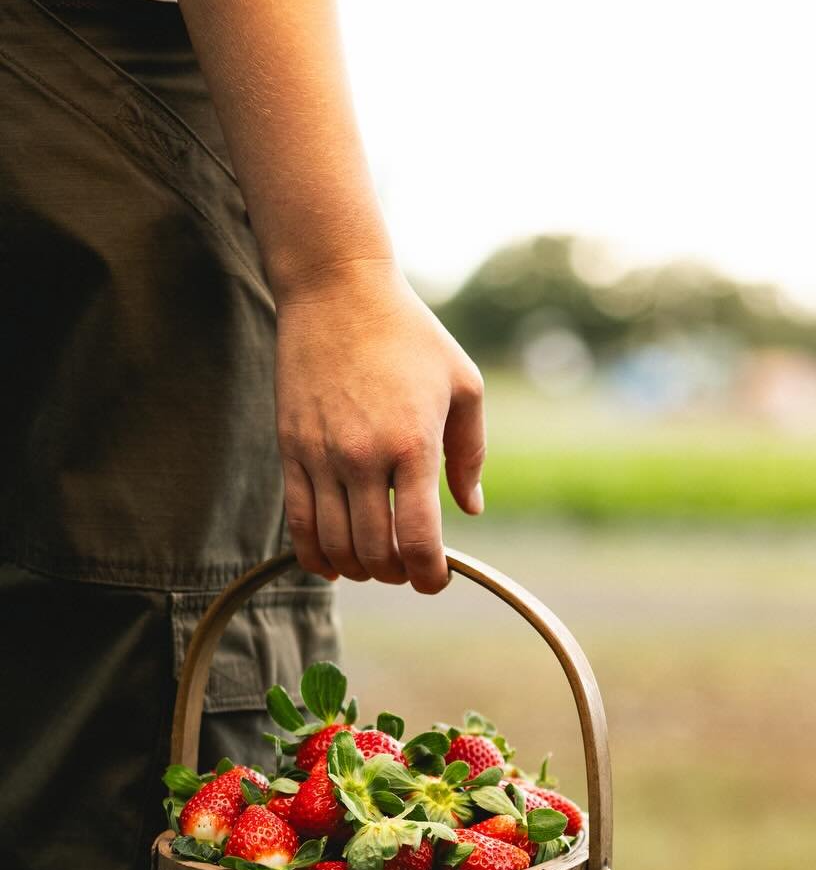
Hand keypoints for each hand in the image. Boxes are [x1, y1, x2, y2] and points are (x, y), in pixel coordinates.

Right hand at [274, 258, 484, 592]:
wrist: (337, 289)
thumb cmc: (410, 335)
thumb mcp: (463, 386)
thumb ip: (471, 454)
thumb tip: (470, 509)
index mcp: (413, 445)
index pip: (418, 540)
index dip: (429, 576)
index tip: (435, 580)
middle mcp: (364, 457)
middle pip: (375, 553)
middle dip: (396, 574)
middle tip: (407, 568)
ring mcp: (322, 455)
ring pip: (335, 545)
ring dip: (358, 569)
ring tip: (375, 562)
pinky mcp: (290, 448)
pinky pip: (298, 522)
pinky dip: (316, 554)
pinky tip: (332, 563)